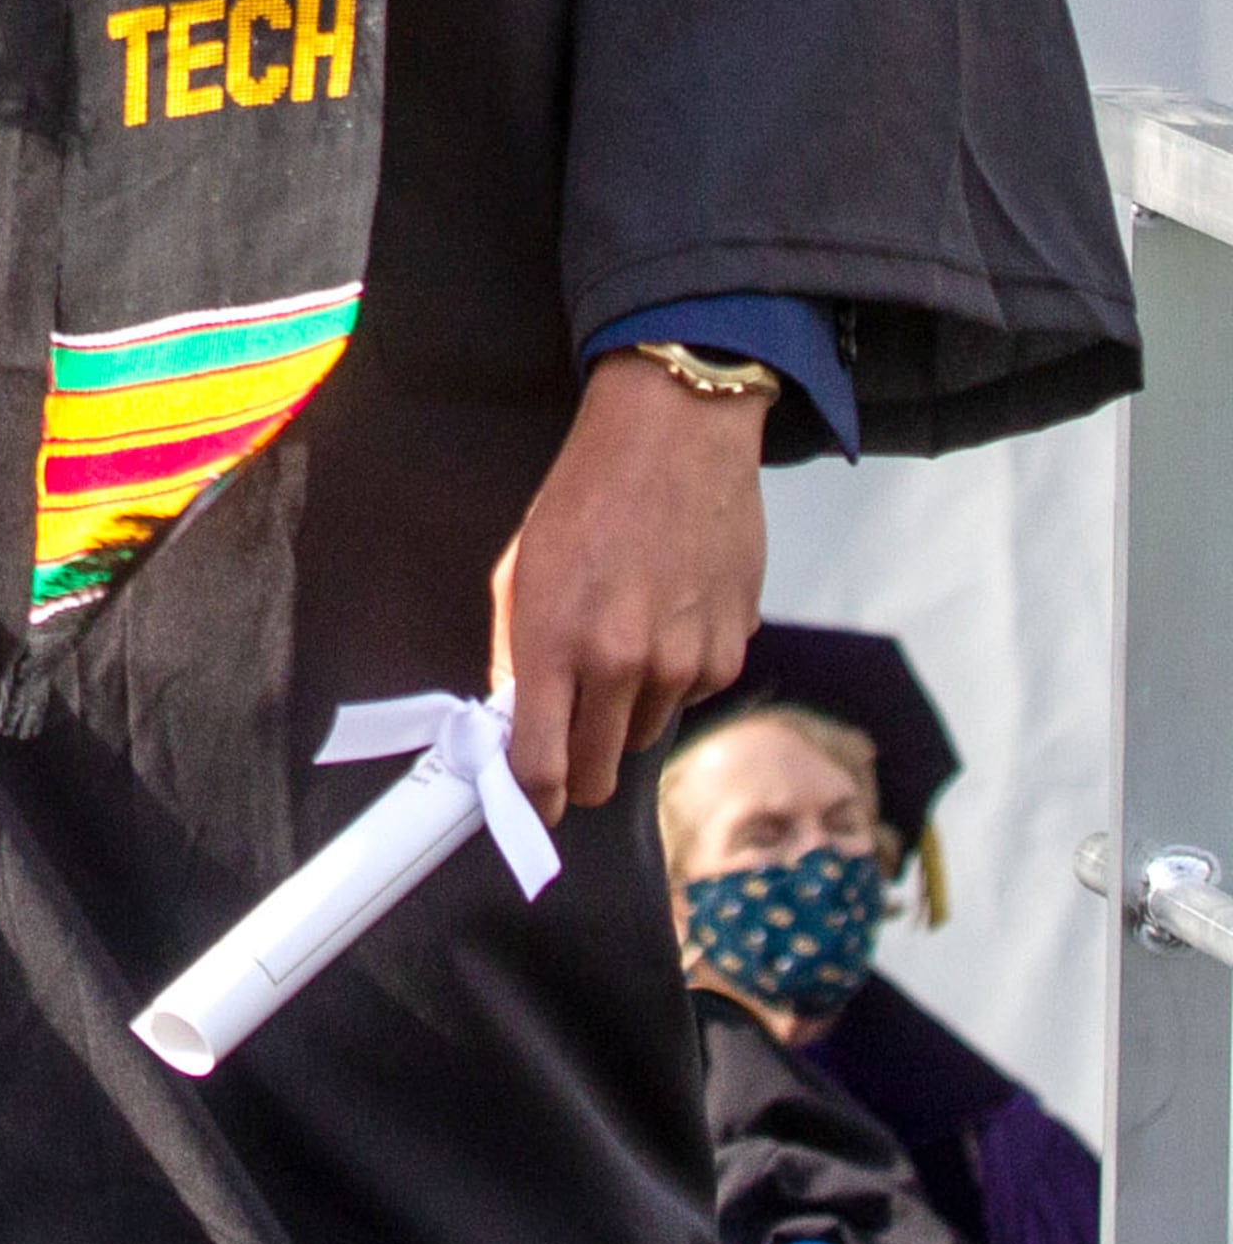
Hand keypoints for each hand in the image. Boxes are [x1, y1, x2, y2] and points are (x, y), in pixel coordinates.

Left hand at [489, 349, 768, 821]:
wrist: (674, 437)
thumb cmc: (586, 495)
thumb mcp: (522, 567)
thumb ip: (516, 651)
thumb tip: (514, 719)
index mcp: (559, 641)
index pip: (543, 764)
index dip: (532, 798)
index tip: (528, 805)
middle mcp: (625, 663)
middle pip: (598, 771)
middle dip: (577, 766)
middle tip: (568, 734)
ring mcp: (684, 663)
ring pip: (644, 732)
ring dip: (625, 710)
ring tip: (620, 636)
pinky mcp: (730, 652)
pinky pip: (689, 694)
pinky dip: (673, 674)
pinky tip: (664, 614)